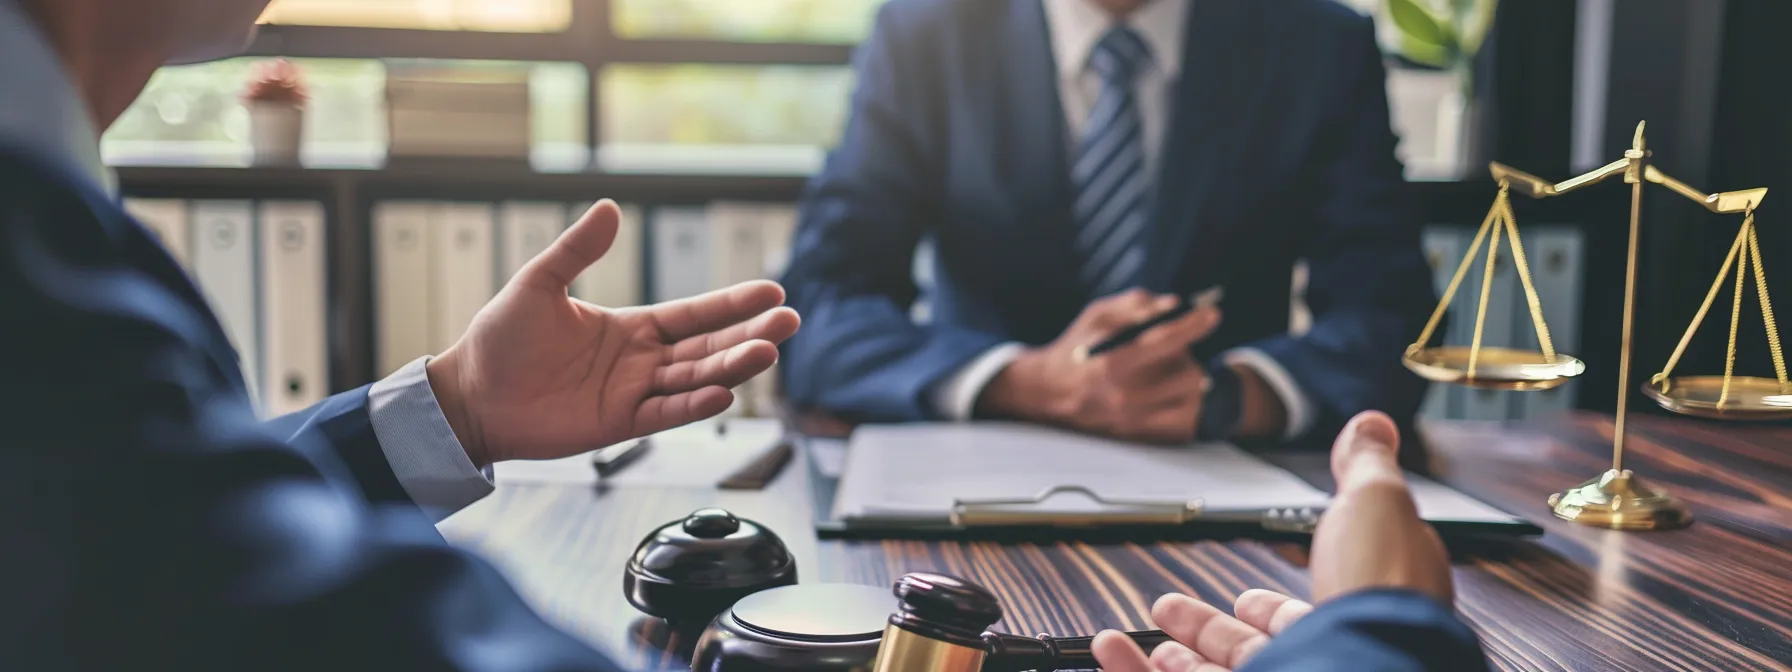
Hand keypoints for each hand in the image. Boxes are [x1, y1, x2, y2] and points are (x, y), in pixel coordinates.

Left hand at [426, 200, 801, 465]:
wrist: (469, 395)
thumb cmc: (499, 340)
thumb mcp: (538, 284)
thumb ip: (577, 250)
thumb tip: (611, 208)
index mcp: (632, 328)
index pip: (695, 313)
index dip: (733, 304)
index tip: (772, 292)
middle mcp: (642, 361)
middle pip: (708, 346)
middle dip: (750, 335)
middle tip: (789, 321)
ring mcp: (634, 394)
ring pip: (696, 380)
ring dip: (732, 367)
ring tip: (768, 353)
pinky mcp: (618, 425)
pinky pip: (665, 415)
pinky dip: (693, 405)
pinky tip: (723, 393)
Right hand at [977, 289, 1219, 441]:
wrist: (1048, 391)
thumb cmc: (1076, 347)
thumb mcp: (1098, 315)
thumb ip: (1136, 305)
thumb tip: (1175, 304)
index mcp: (1113, 361)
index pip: (1166, 340)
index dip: (1193, 325)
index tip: (1212, 314)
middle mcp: (1125, 394)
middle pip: (1187, 372)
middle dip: (1187, 354)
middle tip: (1173, 347)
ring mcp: (1133, 418)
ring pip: (1189, 395)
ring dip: (1187, 376)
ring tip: (1167, 368)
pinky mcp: (1138, 433)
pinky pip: (1183, 417)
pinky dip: (1183, 399)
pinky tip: (1168, 388)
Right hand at [1089, 411, 1452, 670]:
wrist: (1364, 668)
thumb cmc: (1378, 599)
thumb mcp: (1377, 504)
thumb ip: (1366, 468)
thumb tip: (1371, 427)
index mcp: (1354, 627)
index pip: (1306, 622)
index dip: (1273, 609)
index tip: (1247, 597)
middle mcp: (1318, 664)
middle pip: (1250, 653)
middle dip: (1208, 627)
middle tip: (1176, 607)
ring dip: (1171, 649)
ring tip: (1150, 621)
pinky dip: (1132, 670)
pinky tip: (1111, 647)